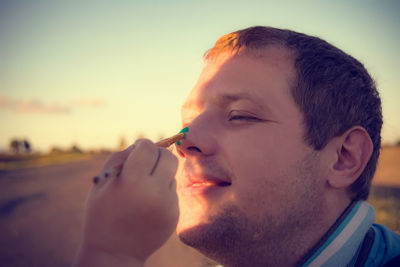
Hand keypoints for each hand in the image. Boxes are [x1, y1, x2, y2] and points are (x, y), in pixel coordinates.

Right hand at [73, 139, 178, 266]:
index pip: (149, 148)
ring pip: (171, 174)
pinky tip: (147, 205)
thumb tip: (143, 144)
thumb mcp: (103, 181)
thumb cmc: (102, 213)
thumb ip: (122, 157)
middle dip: (159, 153)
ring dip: (159, 174)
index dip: (143, 144)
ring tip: (142, 190)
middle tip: (148, 159)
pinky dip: (162, 191)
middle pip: (169, 157)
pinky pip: (171, 192)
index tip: (139, 148)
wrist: (114, 252)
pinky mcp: (175, 214)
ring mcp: (168, 205)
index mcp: (133, 181)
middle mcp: (155, 192)